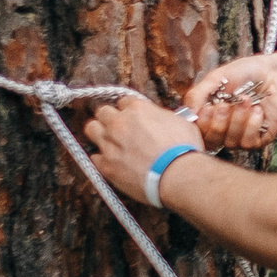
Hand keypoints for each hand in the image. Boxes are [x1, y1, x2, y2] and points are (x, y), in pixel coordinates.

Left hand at [83, 93, 206, 203]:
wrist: (178, 176)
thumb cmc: (184, 150)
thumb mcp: (181, 122)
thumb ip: (163, 117)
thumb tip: (162, 120)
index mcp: (138, 109)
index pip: (124, 101)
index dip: (129, 110)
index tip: (133, 118)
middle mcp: (120, 123)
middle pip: (102, 111)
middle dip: (109, 118)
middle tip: (118, 128)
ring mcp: (110, 143)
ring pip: (91, 129)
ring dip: (99, 133)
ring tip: (108, 141)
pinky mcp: (106, 165)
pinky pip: (94, 156)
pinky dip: (102, 158)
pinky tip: (113, 162)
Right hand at [181, 54, 276, 150]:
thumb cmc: (247, 73)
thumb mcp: (215, 79)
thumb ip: (197, 95)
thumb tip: (188, 115)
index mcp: (210, 115)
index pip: (197, 131)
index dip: (201, 123)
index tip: (208, 108)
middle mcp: (223, 128)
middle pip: (211, 141)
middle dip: (218, 122)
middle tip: (225, 105)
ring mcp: (240, 135)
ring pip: (229, 141)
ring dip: (237, 119)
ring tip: (247, 100)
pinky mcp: (258, 138)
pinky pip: (247, 142)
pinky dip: (252, 124)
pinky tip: (258, 110)